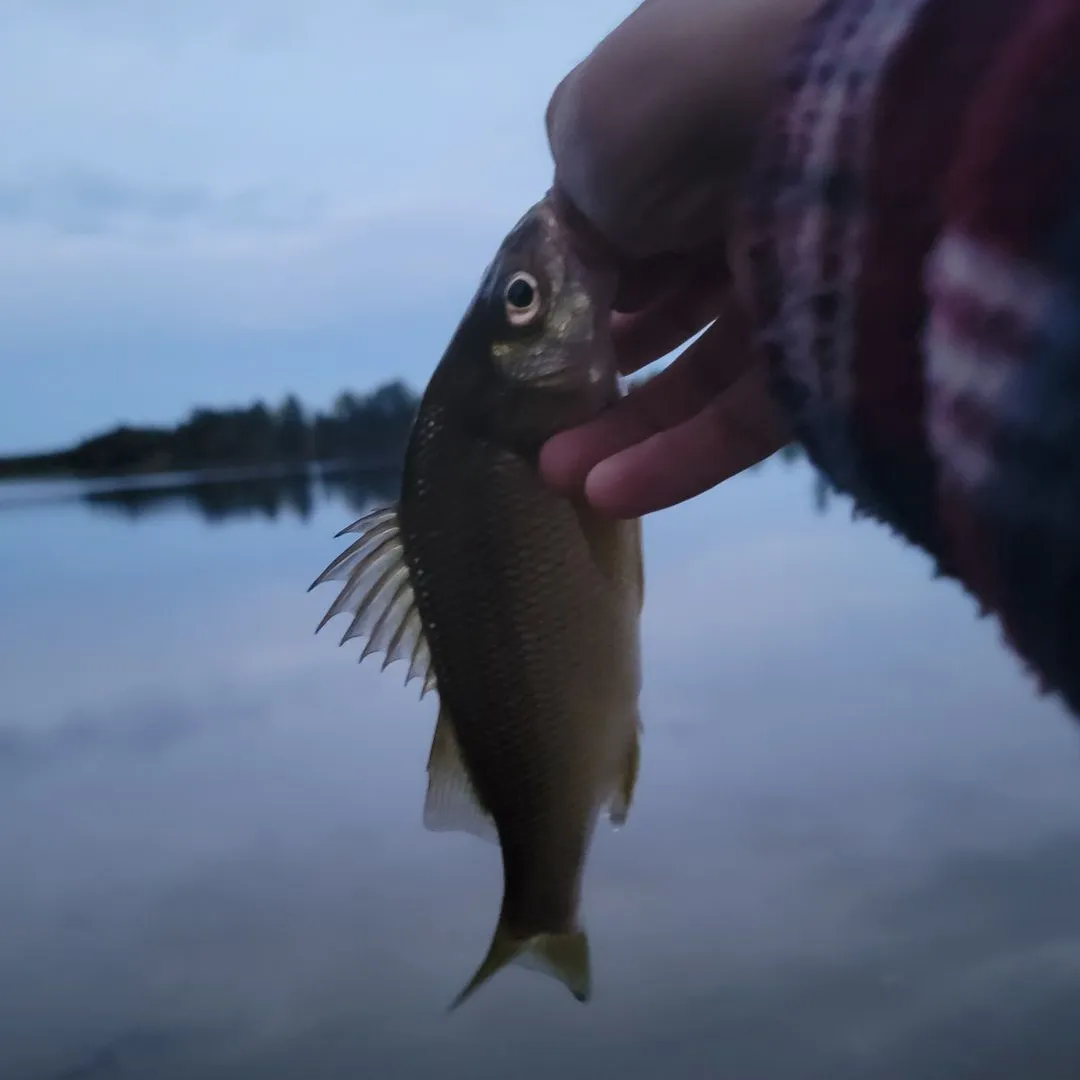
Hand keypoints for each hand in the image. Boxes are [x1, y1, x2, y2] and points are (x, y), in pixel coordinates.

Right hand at [540, 0, 817, 516]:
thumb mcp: (586, 134)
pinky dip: (678, 462)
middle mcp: (751, 208)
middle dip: (597, 368)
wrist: (817, 127)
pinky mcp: (829, 361)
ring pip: (702, 376)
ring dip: (624, 430)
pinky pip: (746, 422)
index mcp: (694, 142)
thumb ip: (574, 206)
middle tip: (543, 418)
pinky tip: (607, 494)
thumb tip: (582, 262)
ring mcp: (796, 286)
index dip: (586, 287)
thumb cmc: (678, 112)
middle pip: (668, 310)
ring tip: (556, 473)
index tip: (543, 336)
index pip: (636, 229)